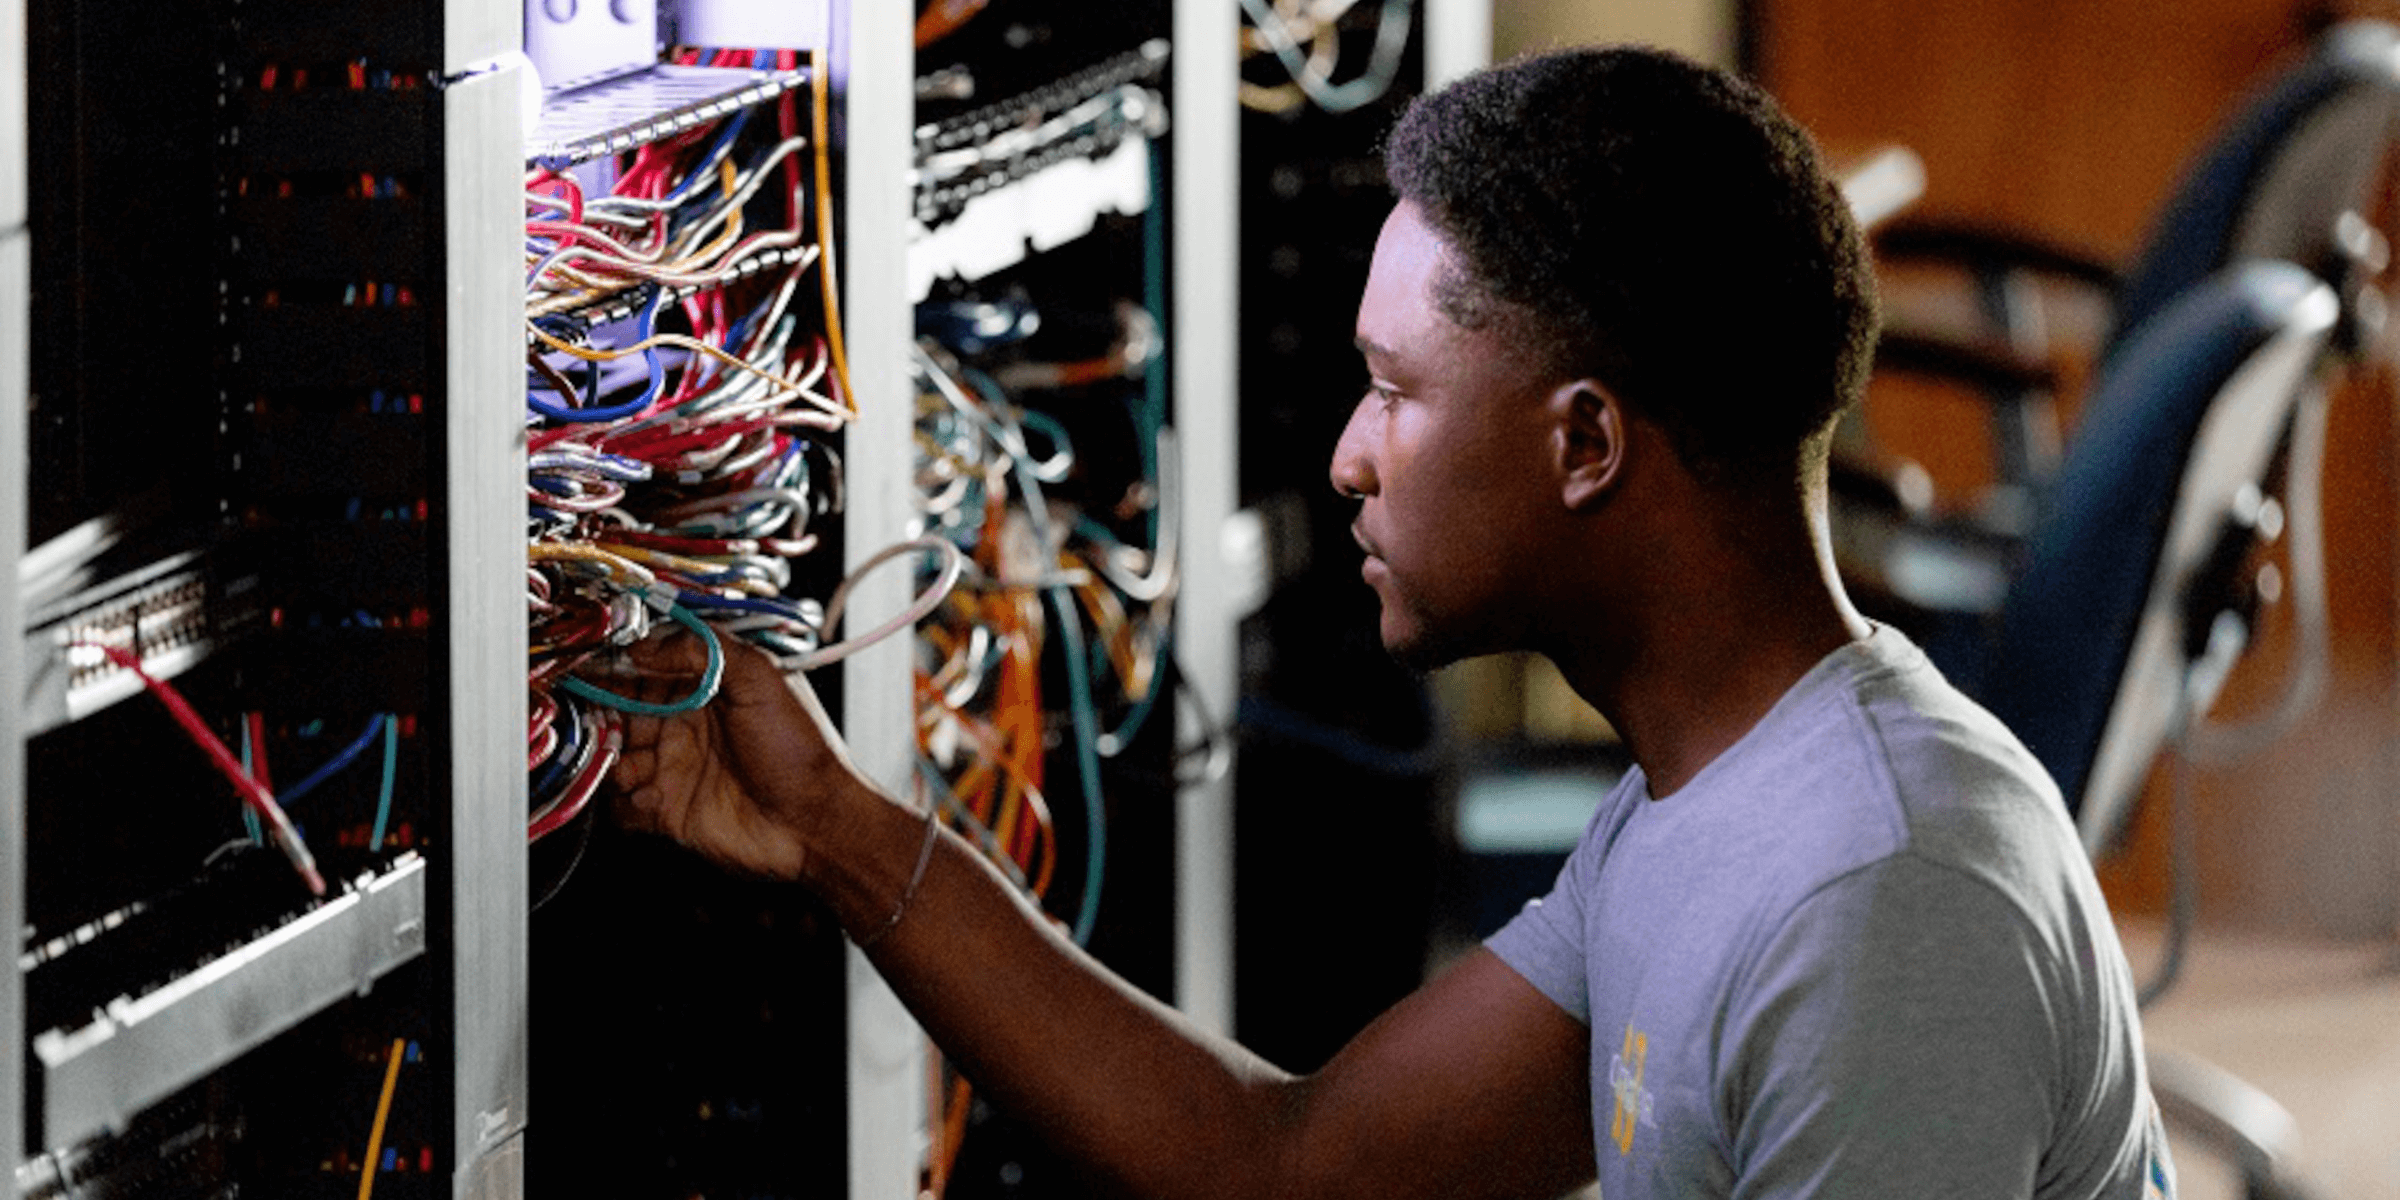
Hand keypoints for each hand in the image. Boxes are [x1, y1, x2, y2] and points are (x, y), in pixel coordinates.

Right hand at [608, 633, 873, 881]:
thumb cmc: (801, 750)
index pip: (642, 669)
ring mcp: (672, 768)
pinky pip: (621, 806)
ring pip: (611, 759)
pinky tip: (654, 799)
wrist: (815, 821)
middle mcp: (682, 726)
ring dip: (610, 762)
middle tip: (604, 722)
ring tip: (633, 767)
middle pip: (616, 713)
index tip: (591, 667)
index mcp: (703, 689)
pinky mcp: (667, 811)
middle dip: (601, 716)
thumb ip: (706, 650)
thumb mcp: (762, 679)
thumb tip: (647, 644)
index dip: (615, 667)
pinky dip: (625, 803)